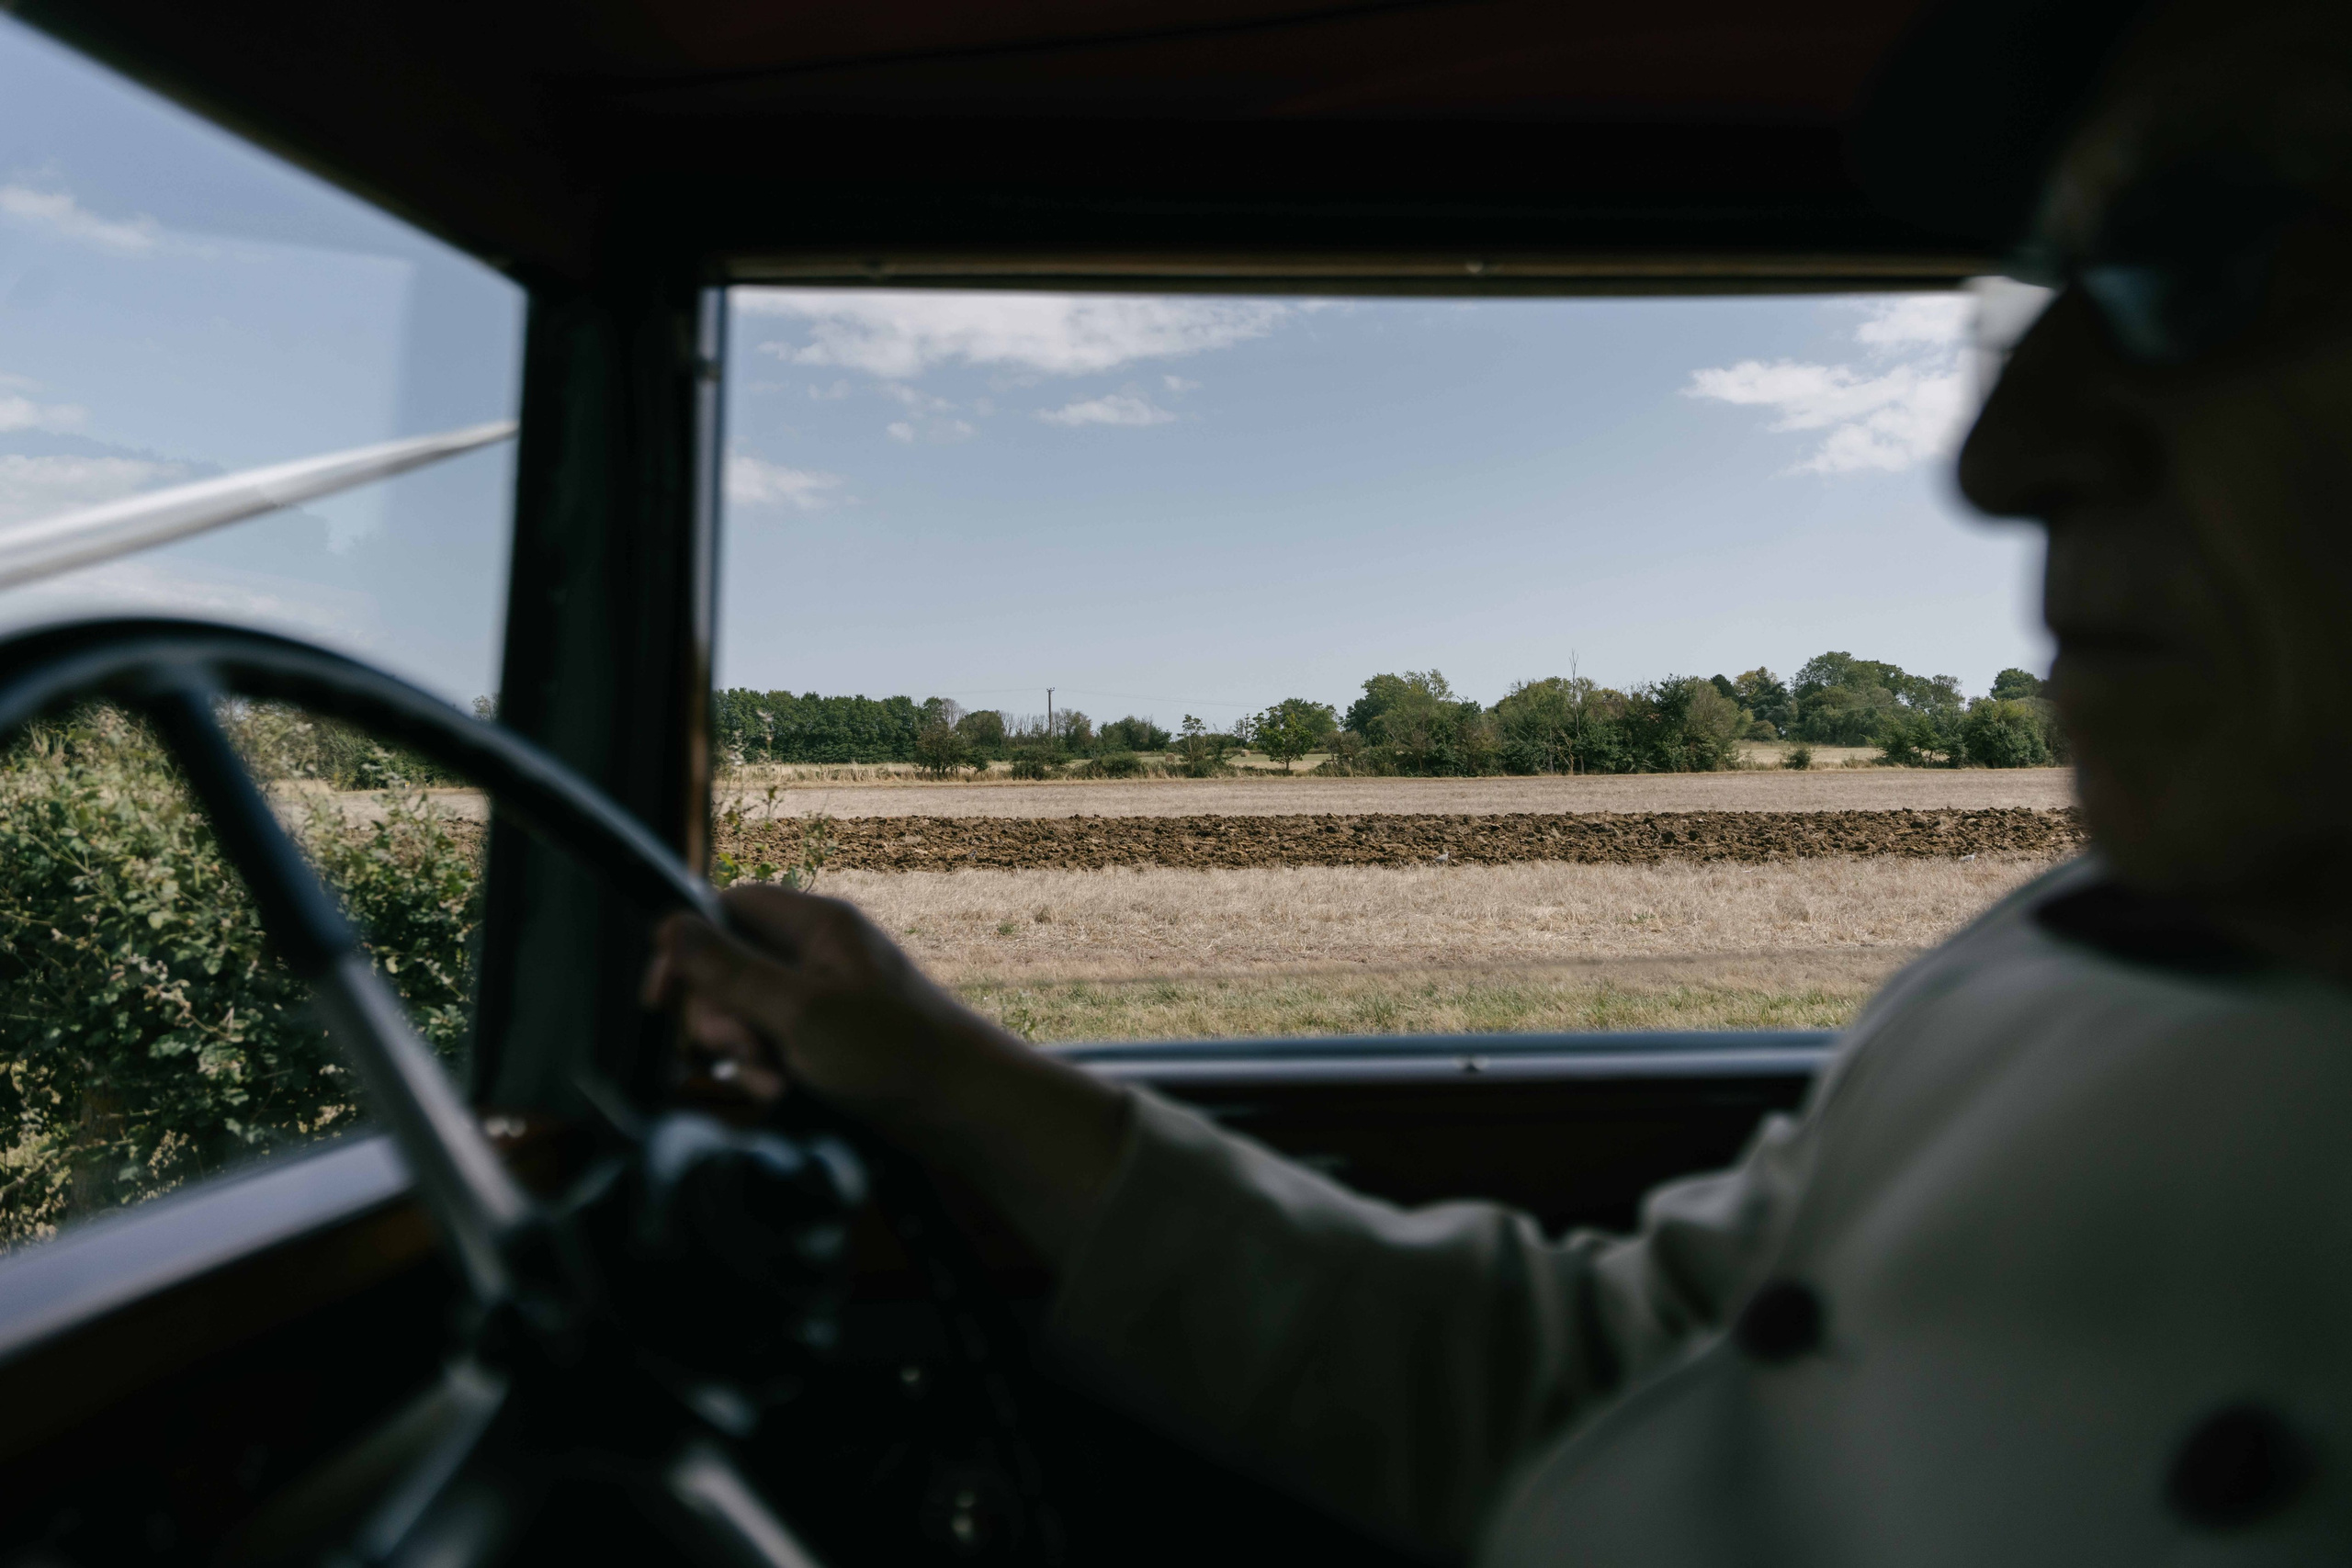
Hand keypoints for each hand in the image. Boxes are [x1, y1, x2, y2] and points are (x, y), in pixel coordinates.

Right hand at [641, 883, 1130, 1262]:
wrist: (962, 1109)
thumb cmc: (893, 1052)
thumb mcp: (799, 1009)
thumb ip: (730, 970)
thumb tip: (668, 925)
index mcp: (815, 925)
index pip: (727, 908)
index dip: (687, 947)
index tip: (661, 997)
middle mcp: (816, 953)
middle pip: (726, 966)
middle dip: (718, 1015)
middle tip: (740, 1050)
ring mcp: (820, 998)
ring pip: (744, 1012)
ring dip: (739, 1051)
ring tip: (767, 1082)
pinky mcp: (825, 1041)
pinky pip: (770, 1045)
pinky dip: (764, 1070)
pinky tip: (777, 1095)